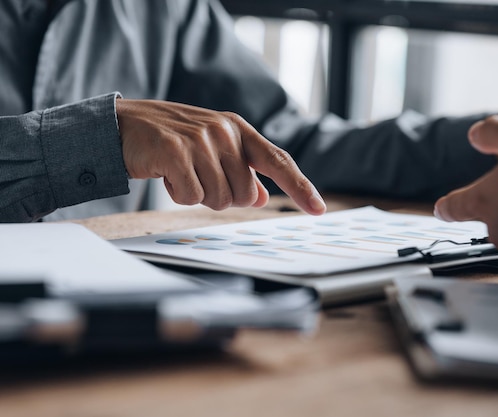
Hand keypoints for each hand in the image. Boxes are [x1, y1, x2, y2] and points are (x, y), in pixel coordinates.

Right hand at [116, 99, 325, 214]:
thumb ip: (240, 171)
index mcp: (238, 129)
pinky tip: (166, 174)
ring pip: (218, 199)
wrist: (123, 125)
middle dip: (223, 197)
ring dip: (198, 196)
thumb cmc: (172, 140)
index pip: (278, 161)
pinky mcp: (175, 152)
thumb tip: (264, 196)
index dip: (300, 187)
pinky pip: (190, 197)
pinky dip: (178, 195)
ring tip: (181, 172)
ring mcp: (200, 139)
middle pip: (245, 194)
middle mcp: (224, 131)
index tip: (319, 209)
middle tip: (199, 177)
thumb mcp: (211, 150)